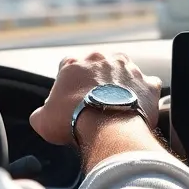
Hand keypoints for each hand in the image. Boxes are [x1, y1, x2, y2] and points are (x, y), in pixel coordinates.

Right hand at [29, 51, 160, 147]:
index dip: (69, 85)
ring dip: (121, 86)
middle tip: (95, 105)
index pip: (68, 67)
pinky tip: (137, 109)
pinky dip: (144, 96)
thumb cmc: (73, 121)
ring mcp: (128, 69)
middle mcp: (102, 59)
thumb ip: (40, 113)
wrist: (108, 129)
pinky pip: (148, 86)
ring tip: (117, 108)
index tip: (71, 100)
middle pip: (98, 68)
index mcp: (74, 64)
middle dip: (97, 83)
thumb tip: (41, 116)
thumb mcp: (42, 120)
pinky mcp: (148, 83)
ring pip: (124, 73)